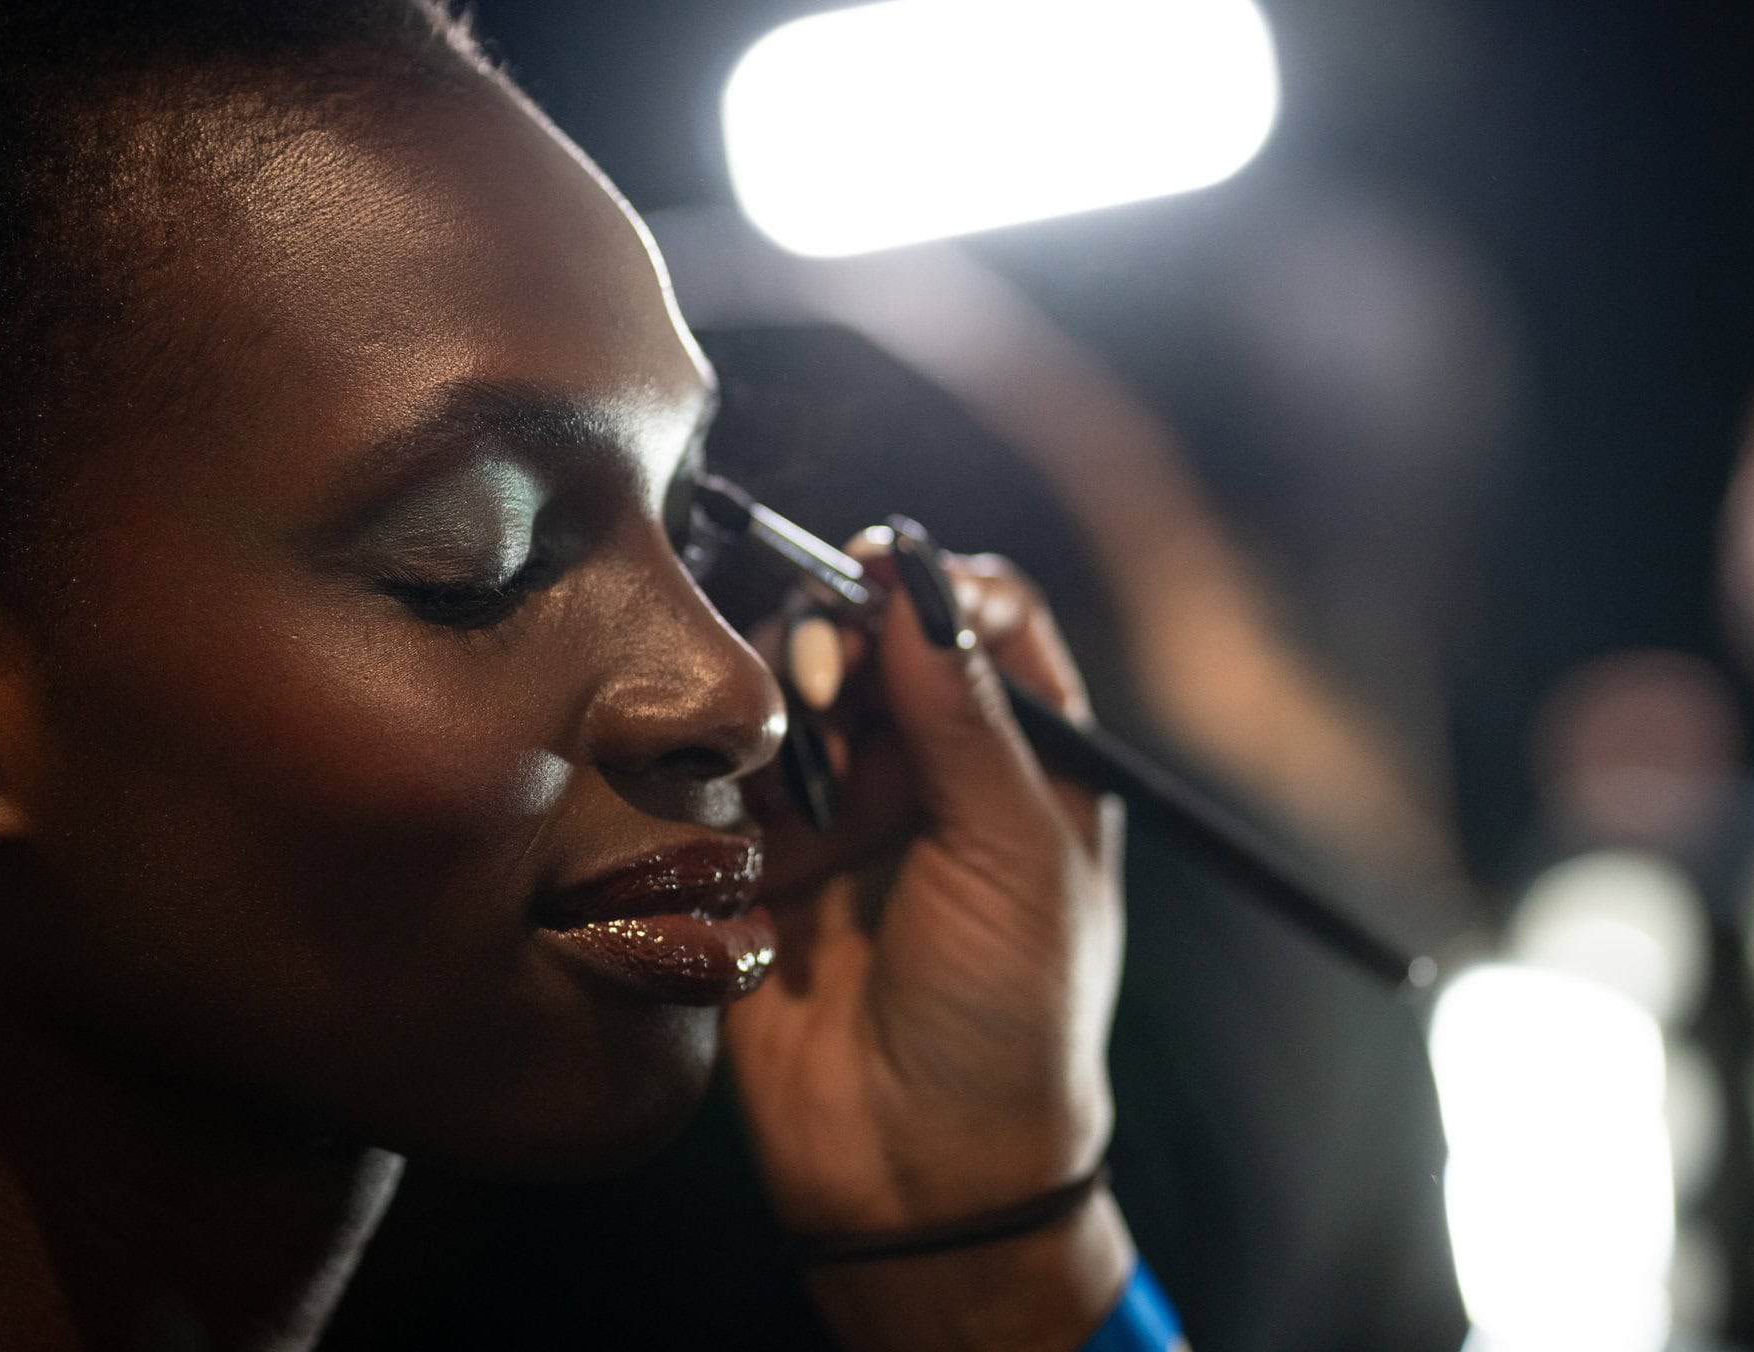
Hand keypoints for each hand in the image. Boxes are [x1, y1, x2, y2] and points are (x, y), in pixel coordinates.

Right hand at [726, 530, 1132, 1350]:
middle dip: (839, 636)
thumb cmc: (1010, 1020)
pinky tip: (744, 811)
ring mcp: (844, 813)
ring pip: (792, 694)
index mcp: (1025, 758)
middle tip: (820, 684)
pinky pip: (731, 772)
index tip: (878, 578)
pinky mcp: (765, 861)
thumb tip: (914, 579)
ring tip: (790, 771)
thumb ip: (966, 716)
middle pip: (872, 636)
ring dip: (781, 707)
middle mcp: (933, 769)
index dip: (931, 583)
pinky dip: (728, 767)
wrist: (919, 1174)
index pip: (983, 613)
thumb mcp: (1016, 855)